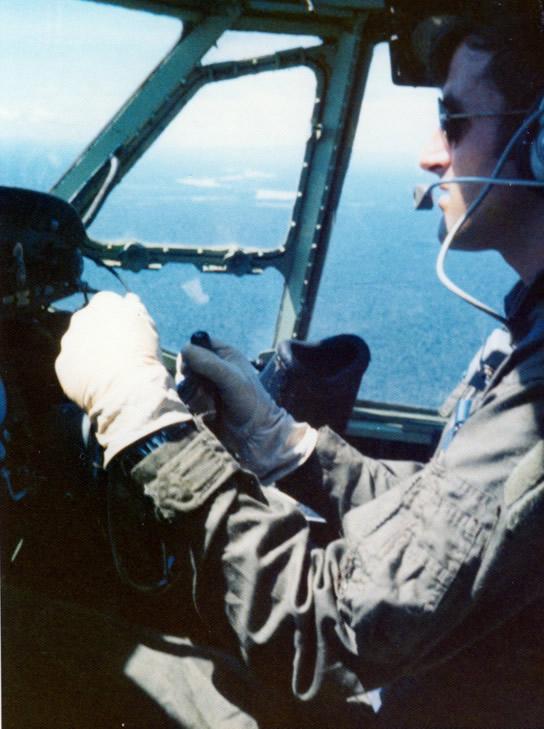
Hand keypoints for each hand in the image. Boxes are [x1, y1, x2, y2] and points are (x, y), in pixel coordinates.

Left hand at [55, 292, 191, 464]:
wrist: (129, 390)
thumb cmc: (144, 356)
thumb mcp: (148, 326)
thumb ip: (136, 309)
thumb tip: (129, 299)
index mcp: (104, 304)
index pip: (107, 302)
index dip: (117, 317)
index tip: (126, 331)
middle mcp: (81, 318)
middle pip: (88, 321)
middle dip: (99, 332)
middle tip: (116, 352)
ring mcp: (69, 341)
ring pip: (77, 343)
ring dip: (88, 351)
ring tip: (107, 370)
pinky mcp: (62, 364)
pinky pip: (71, 365)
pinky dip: (81, 371)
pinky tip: (96, 381)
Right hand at [179, 338, 316, 482]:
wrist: (255, 435)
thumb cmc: (250, 403)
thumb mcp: (231, 378)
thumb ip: (209, 363)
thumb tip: (184, 350)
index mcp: (225, 354)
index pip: (198, 343)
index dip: (192, 353)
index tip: (192, 367)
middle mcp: (214, 366)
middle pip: (187, 362)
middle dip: (189, 374)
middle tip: (201, 387)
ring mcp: (207, 384)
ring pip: (184, 380)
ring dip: (191, 391)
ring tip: (207, 402)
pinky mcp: (201, 401)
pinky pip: (185, 397)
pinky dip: (190, 402)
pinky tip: (204, 410)